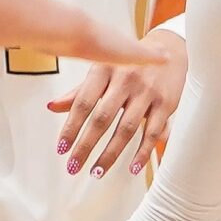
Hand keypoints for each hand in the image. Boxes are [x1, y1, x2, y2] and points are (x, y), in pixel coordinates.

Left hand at [47, 30, 186, 179]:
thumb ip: (79, 91)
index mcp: (104, 69)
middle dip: (86, 146)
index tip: (61, 149)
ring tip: (96, 172)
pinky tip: (133, 169)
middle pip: (102, 118)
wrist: (169, 48)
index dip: (71, 127)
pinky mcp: (166, 103)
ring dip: (110, 154)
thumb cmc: (128, 65)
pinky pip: (153, 132)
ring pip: (127, 129)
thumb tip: (51, 107)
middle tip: (72, 167)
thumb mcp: (102, 71)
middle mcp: (125, 79)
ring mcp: (147, 91)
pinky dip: (143, 153)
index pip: (83, 102)